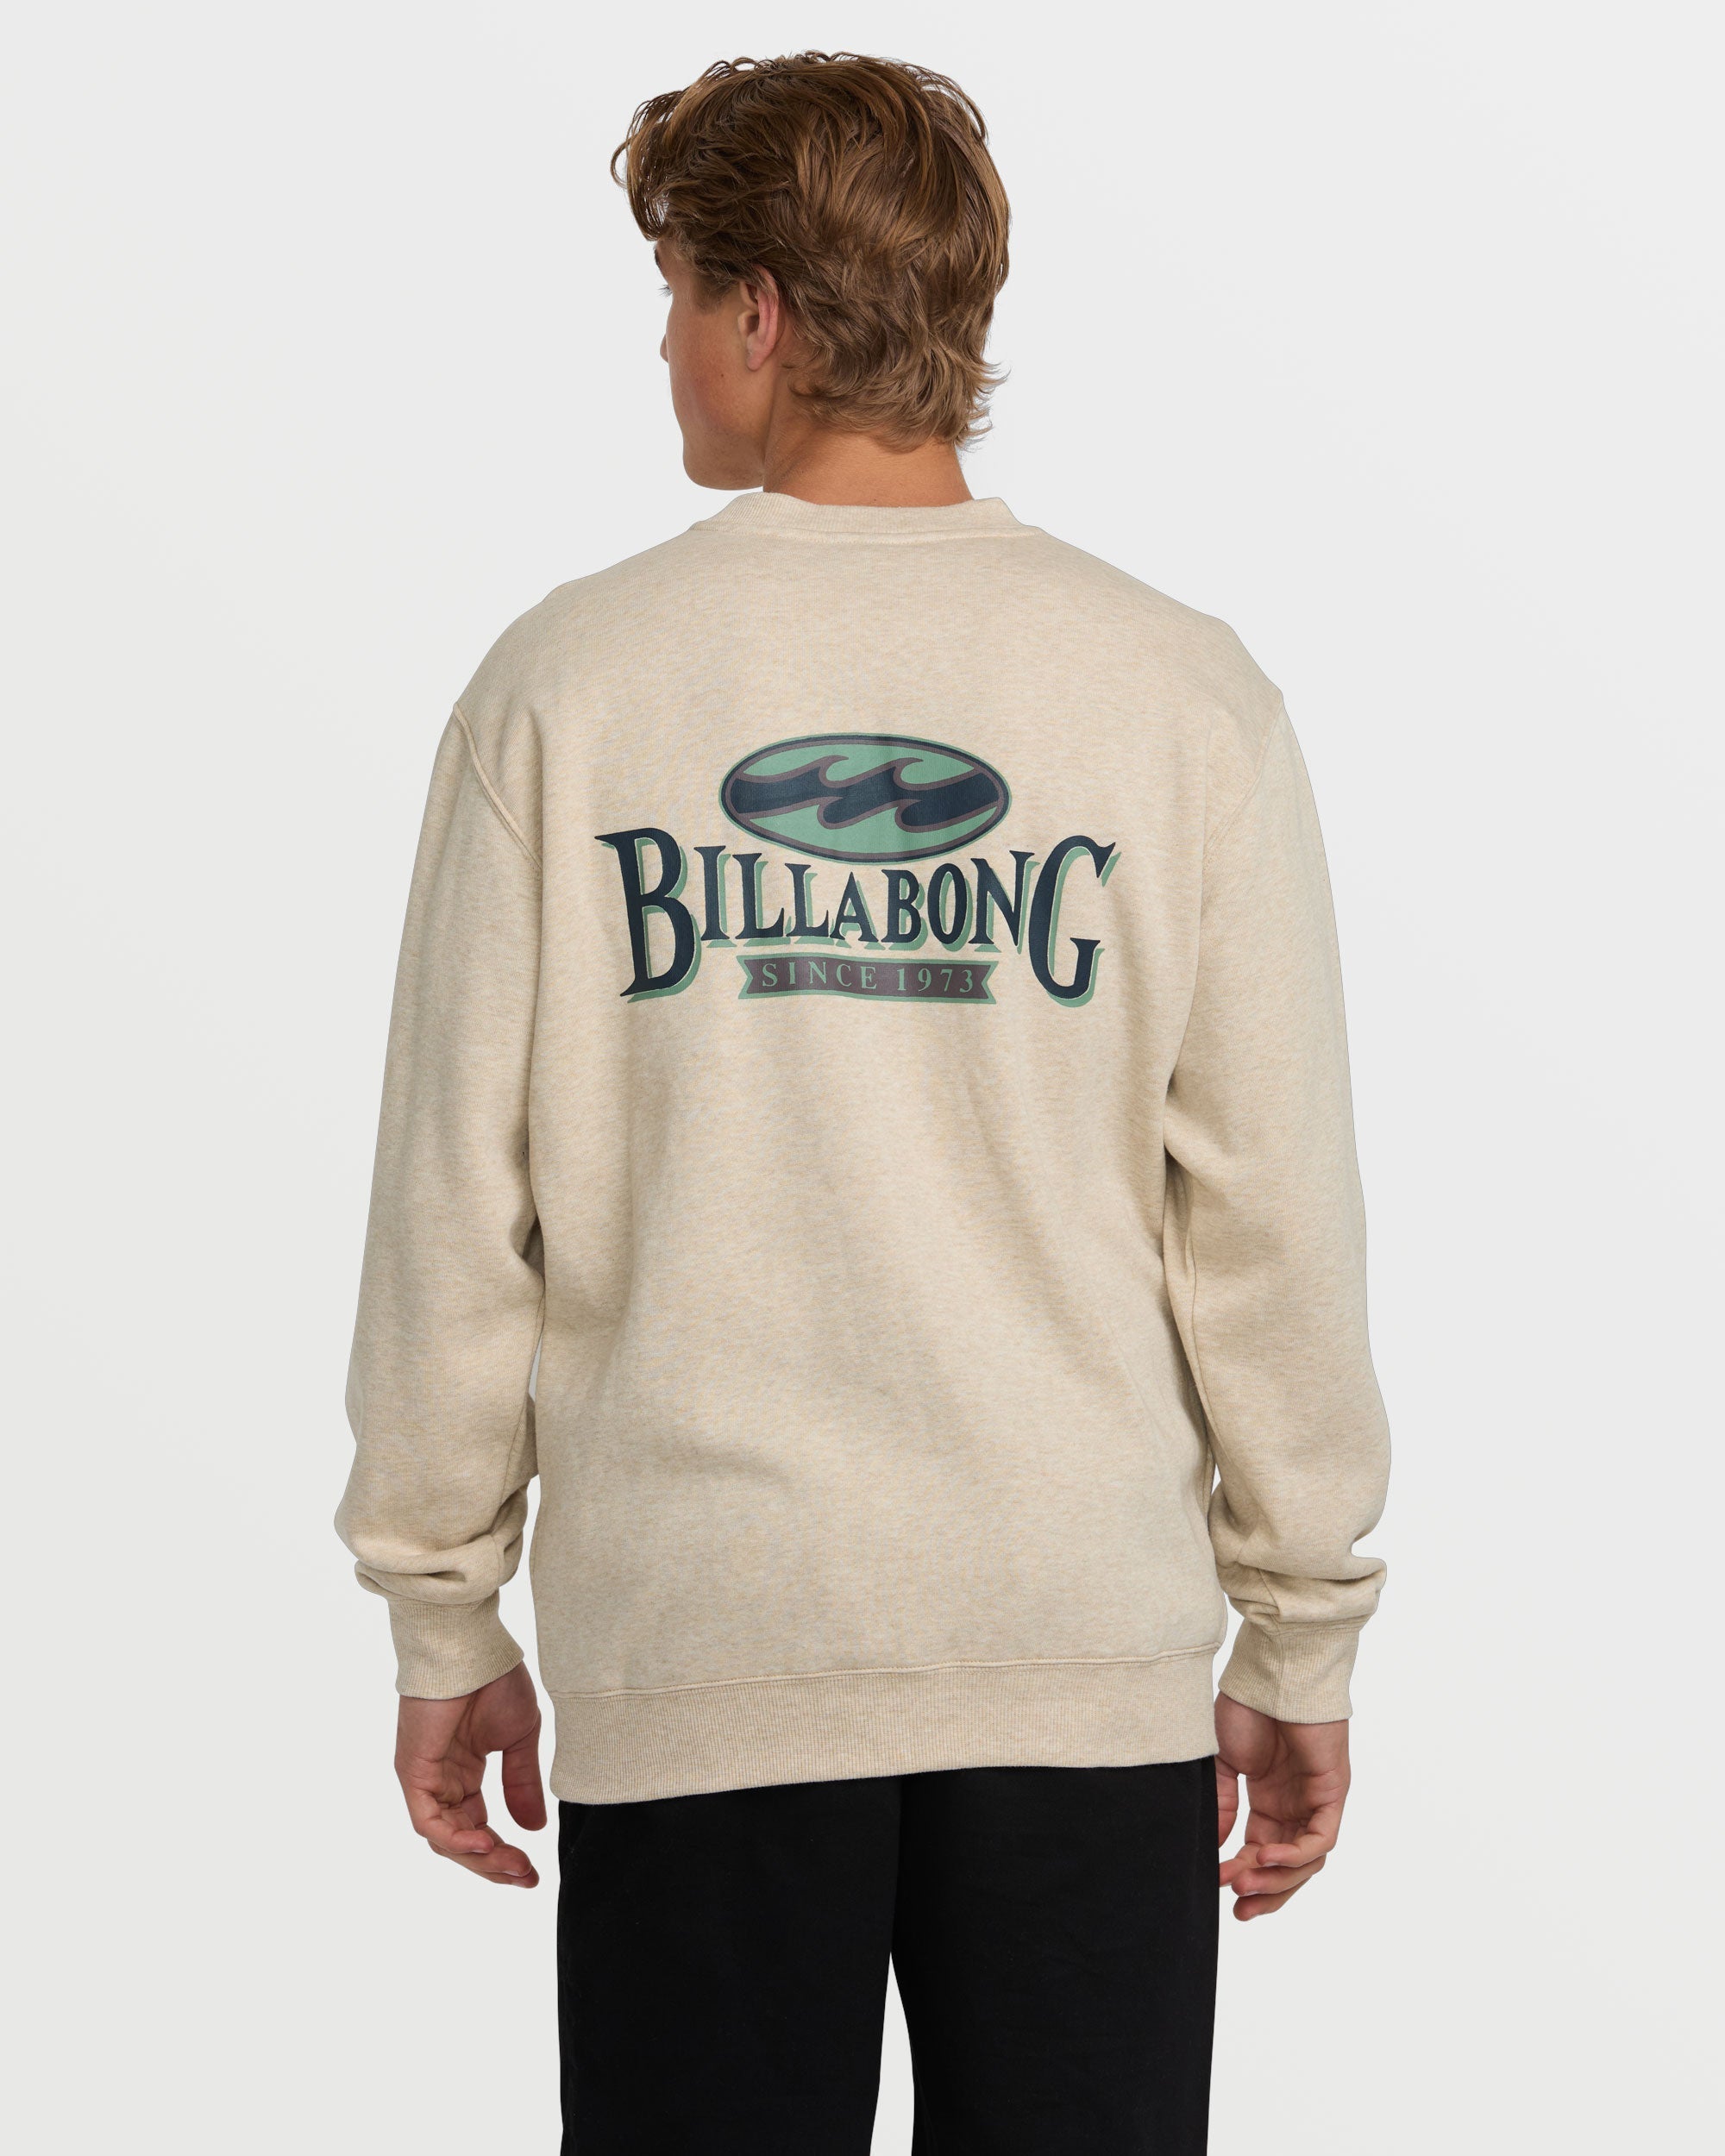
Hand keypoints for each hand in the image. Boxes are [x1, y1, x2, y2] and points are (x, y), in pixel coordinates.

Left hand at [395, 1663, 546, 1887]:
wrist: (472, 1649)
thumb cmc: (493, 1681)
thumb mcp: (519, 1738)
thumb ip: (522, 1783)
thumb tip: (533, 1828)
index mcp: (462, 1775)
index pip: (478, 1829)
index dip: (503, 1855)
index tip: (532, 1872)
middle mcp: (440, 1783)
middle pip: (461, 1843)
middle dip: (494, 1866)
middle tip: (525, 1877)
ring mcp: (424, 1780)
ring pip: (444, 1840)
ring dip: (479, 1858)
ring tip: (513, 1865)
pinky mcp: (413, 1773)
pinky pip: (428, 1821)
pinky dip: (455, 1839)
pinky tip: (486, 1843)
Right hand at [1214, 1693, 1348, 1920]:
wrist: (1271, 1674)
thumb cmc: (1248, 1707)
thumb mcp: (1224, 1763)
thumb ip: (1222, 1805)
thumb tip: (1213, 1849)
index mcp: (1271, 1800)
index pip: (1263, 1852)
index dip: (1244, 1874)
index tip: (1217, 1887)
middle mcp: (1296, 1806)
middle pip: (1290, 1867)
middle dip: (1266, 1892)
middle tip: (1240, 1911)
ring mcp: (1316, 1800)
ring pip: (1308, 1861)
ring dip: (1278, 1878)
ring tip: (1245, 1884)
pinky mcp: (1332, 1792)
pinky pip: (1321, 1839)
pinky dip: (1297, 1854)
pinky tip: (1266, 1855)